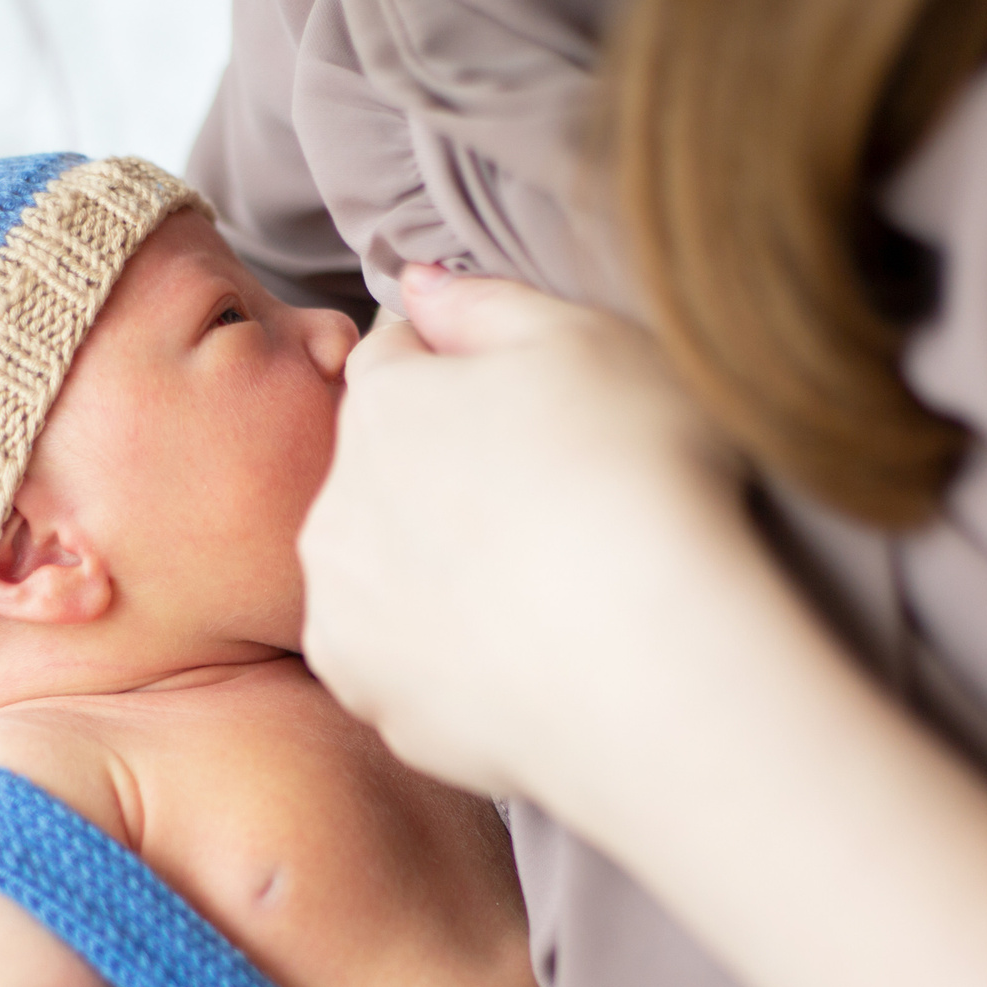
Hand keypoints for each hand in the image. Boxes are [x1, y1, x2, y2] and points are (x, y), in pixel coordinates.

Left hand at [299, 264, 746, 806]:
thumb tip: (416, 284)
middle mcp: (334, 508)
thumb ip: (486, 303)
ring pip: (382, 572)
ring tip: (538, 589)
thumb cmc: (638, 484)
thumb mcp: (587, 342)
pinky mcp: (374, 702)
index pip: (394, 360)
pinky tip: (522, 655)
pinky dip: (446, 660)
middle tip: (547, 506)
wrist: (653, 667)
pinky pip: (401, 665)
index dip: (462, 377)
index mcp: (380, 405)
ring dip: (434, 572)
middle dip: (441, 479)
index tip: (528, 411)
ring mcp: (346, 614)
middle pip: (381, 473)